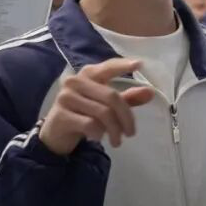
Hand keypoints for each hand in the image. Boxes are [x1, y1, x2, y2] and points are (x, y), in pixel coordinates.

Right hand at [39, 58, 154, 155]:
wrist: (56, 133)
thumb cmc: (84, 114)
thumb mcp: (106, 105)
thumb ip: (127, 98)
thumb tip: (150, 92)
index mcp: (89, 74)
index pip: (108, 67)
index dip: (123, 66)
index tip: (140, 65)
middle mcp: (76, 81)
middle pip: (111, 96)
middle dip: (126, 117)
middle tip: (131, 133)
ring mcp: (66, 97)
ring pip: (102, 112)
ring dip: (114, 130)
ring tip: (117, 141)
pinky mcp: (61, 115)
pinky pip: (90, 124)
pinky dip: (99, 133)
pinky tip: (97, 138)